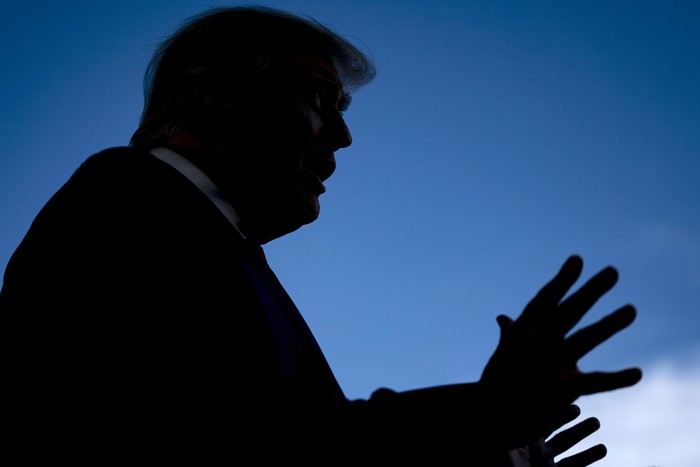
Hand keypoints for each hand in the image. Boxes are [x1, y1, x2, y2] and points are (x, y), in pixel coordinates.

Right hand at [480, 255, 641, 446]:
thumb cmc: (496, 382)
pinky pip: (593, 382)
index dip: (563, 280)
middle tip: (613, 271)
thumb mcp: (501, 353)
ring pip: (583, 339)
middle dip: (590, 291)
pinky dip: (616, 379)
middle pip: (567, 311)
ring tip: (632, 309)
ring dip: (608, 324)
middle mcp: (534, 341)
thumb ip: (509, 333)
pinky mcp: (560, 388)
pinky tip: (637, 373)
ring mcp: (548, 363)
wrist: (489, 415)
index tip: (578, 259)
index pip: (545, 300)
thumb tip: (502, 317)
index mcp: (522, 330)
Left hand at [504, 404, 606, 466]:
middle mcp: (533, 449)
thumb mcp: (508, 445)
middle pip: (555, 428)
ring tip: (597, 422)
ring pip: (567, 446)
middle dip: (570, 417)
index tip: (571, 397)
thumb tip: (522, 403)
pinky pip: (574, 466)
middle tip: (585, 402)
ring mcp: (544, 463)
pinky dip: (588, 457)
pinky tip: (602, 448)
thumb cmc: (506, 462)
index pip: (541, 417)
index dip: (556, 407)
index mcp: (521, 437)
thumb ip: (519, 425)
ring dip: (583, 435)